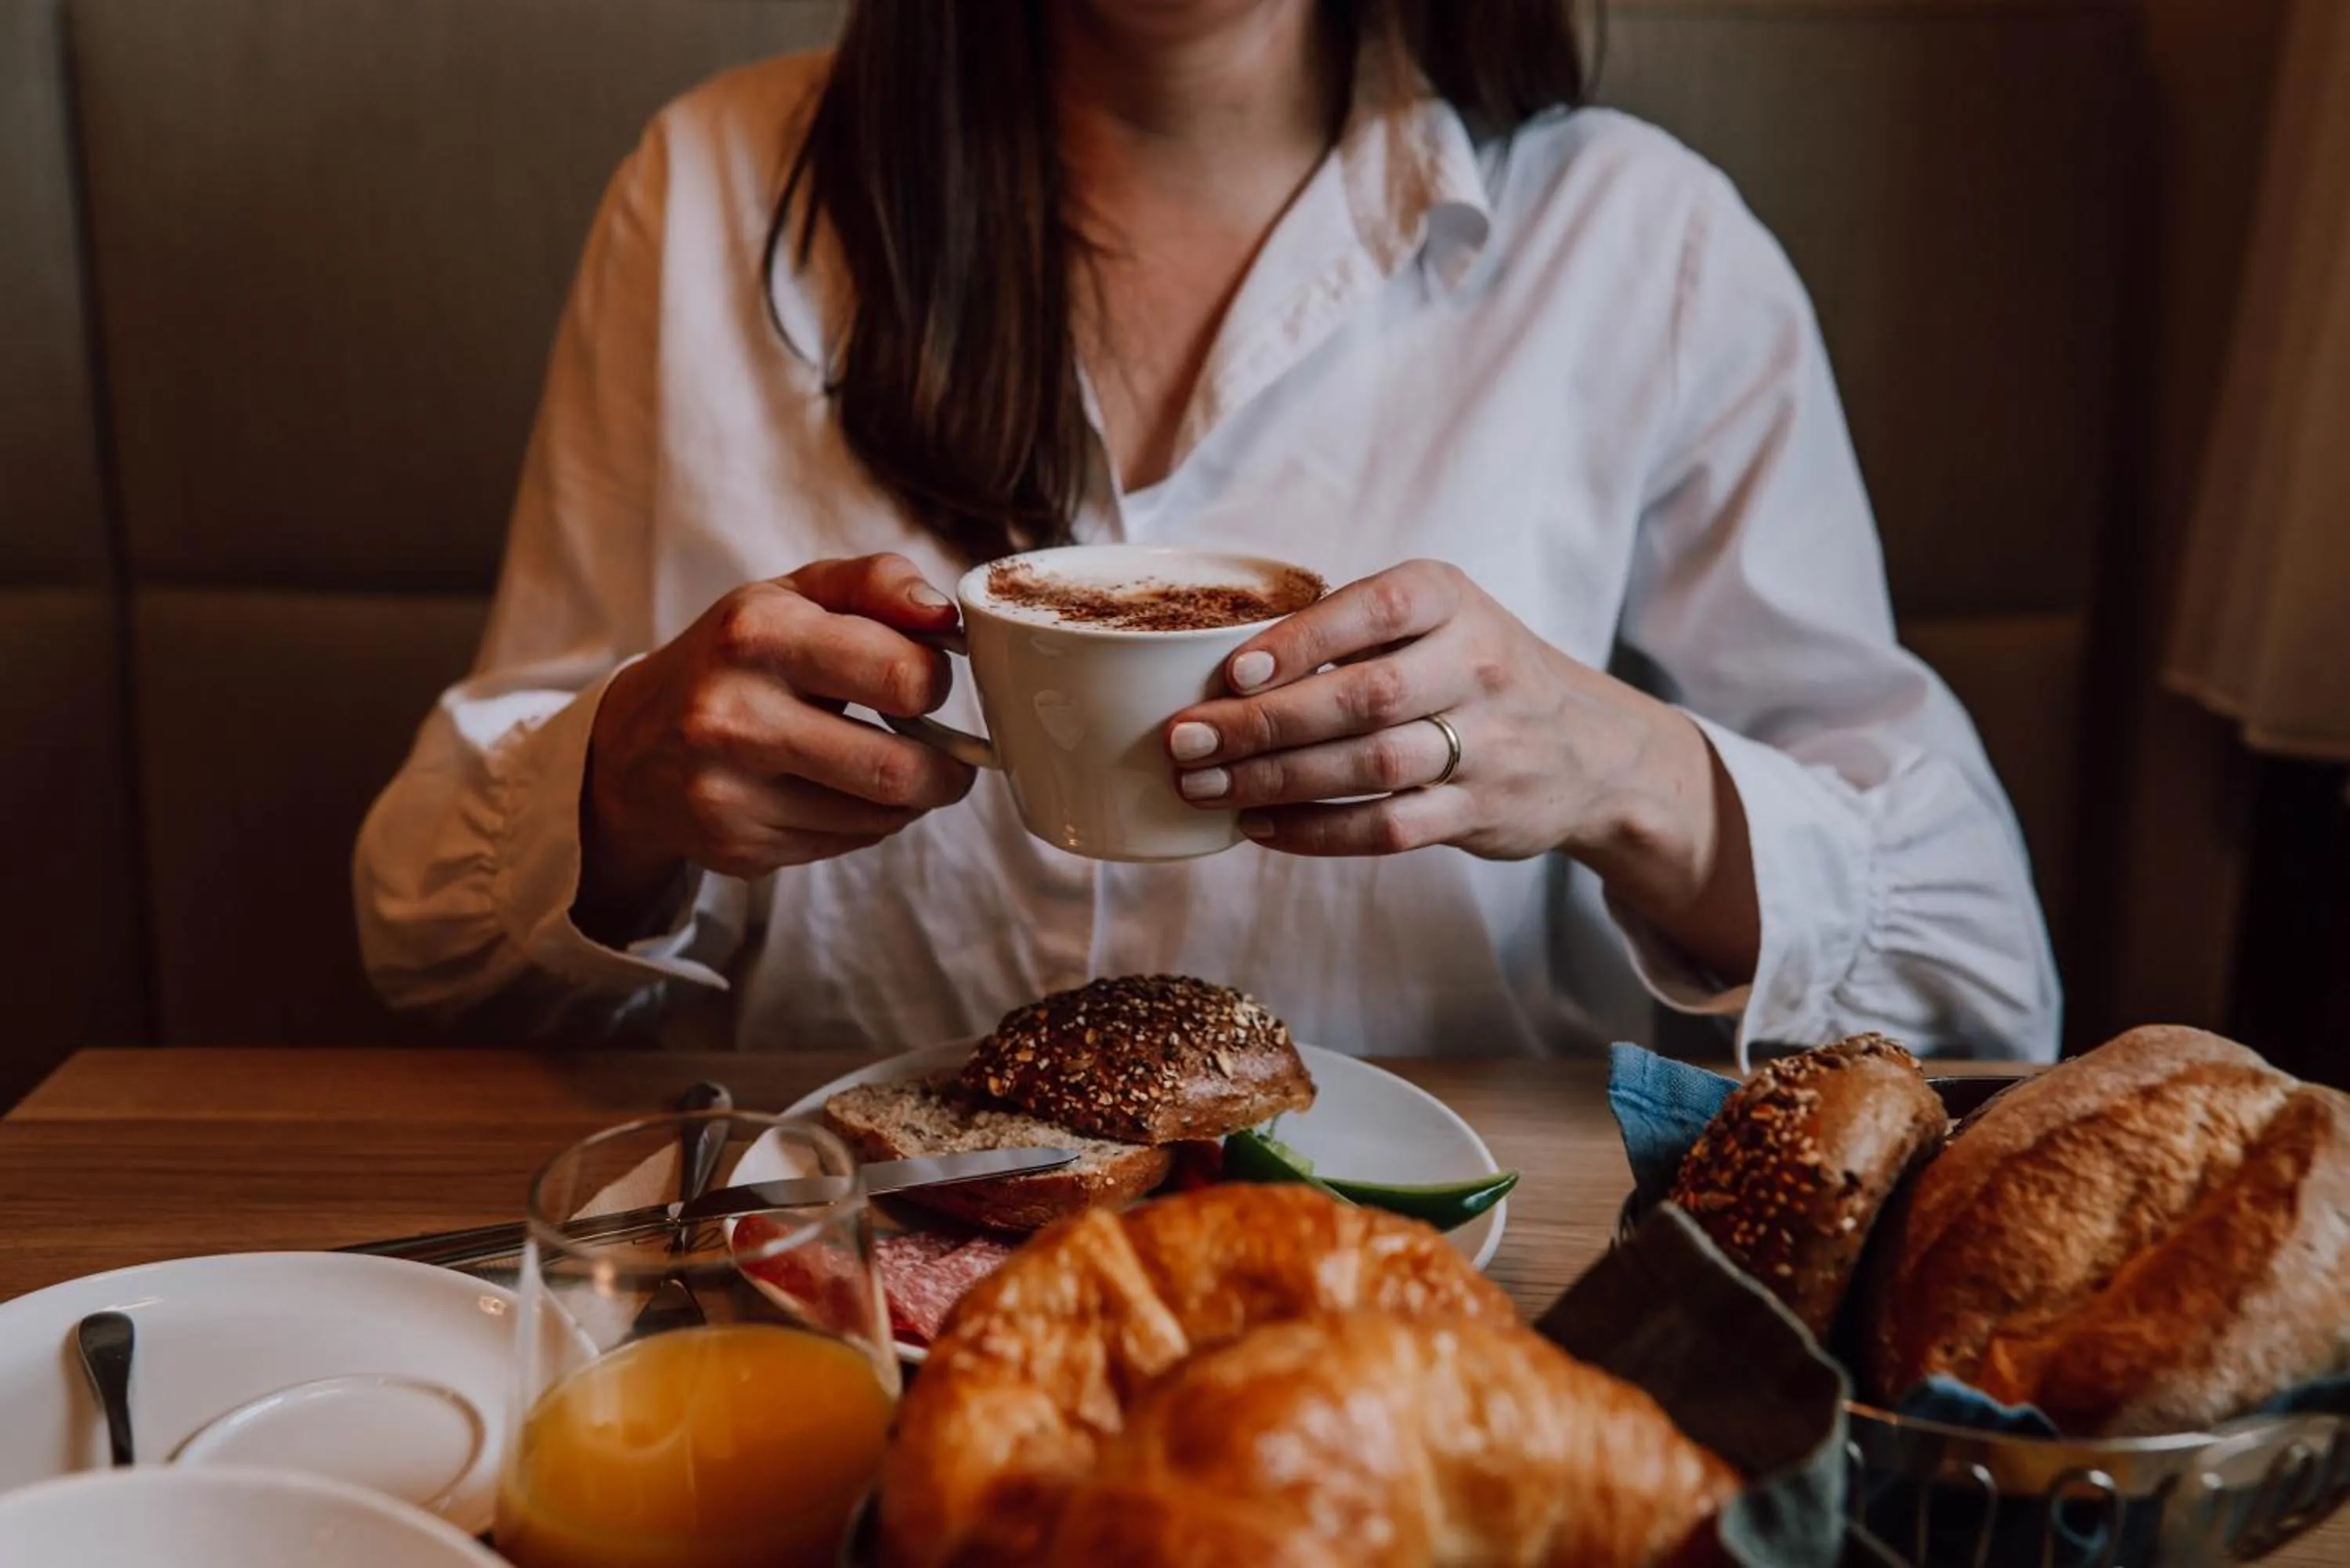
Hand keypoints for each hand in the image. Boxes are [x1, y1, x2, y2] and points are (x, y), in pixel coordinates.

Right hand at [577, 554, 975, 929]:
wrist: (632, 745)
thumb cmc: (736, 659)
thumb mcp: (794, 596)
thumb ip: (876, 584)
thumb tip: (942, 615)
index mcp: (758, 632)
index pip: (901, 675)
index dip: (936, 682)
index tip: (928, 682)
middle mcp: (734, 713)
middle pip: (896, 769)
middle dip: (946, 770)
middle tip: (950, 759)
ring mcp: (729, 790)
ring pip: (878, 817)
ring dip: (910, 800)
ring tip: (898, 772)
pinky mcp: (737, 845)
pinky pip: (846, 845)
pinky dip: (866, 823)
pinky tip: (841, 794)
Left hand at [1162, 559, 1759, 977]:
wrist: (1591, 750)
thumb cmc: (1476, 671)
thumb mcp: (1438, 618)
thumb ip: (1353, 628)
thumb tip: (1224, 664)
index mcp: (1454, 601)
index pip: (1378, 609)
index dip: (1303, 640)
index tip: (1234, 670)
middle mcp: (1477, 667)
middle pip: (1363, 698)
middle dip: (1264, 723)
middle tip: (1187, 739)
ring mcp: (1486, 745)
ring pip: (1370, 768)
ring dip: (1277, 781)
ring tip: (1205, 786)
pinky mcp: (1479, 814)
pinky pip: (1388, 829)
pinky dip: (1316, 832)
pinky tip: (1260, 826)